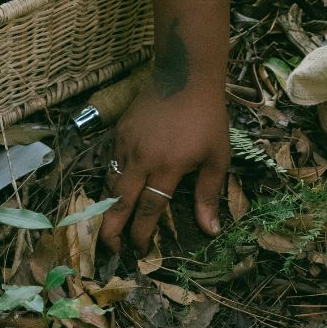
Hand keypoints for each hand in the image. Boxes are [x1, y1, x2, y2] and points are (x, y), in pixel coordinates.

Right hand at [100, 84, 229, 253]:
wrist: (185, 77)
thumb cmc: (207, 118)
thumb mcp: (217, 157)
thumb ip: (208, 194)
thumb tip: (211, 230)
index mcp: (167, 168)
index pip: (148, 211)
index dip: (141, 234)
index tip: (139, 251)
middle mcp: (141, 160)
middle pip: (118, 203)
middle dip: (111, 230)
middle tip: (110, 249)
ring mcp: (126, 145)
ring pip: (110, 184)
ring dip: (109, 207)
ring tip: (110, 224)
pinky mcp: (118, 132)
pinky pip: (111, 163)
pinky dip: (112, 181)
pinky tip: (117, 191)